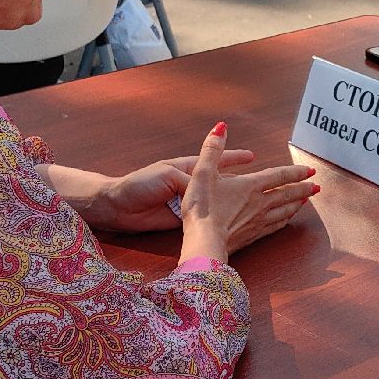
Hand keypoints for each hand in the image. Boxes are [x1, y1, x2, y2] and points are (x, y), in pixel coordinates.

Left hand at [78, 148, 258, 232]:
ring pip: (214, 203)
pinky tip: (231, 222)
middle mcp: (190, 185)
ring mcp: (187, 204)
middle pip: (220, 183)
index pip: (215, 161)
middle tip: (261, 182)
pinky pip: (203, 218)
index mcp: (187, 168)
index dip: (234, 158)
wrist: (118, 207)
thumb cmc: (139, 184)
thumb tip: (209, 193)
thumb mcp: (169, 175)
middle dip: (239, 182)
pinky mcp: (183, 221)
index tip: (253, 156)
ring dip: (230, 203)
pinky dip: (216, 219)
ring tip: (253, 203)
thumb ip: (191, 182)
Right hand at [179, 123, 318, 262]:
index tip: (310, 170)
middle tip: (317, 187)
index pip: (279, 176)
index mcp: (250, 186)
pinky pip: (274, 227)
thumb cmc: (202, 209)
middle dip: (303, 189)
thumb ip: (212, 149)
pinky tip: (286, 221)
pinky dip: (284, 221)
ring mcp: (258, 222)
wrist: (203, 244)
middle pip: (287, 194)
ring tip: (306, 201)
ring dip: (297, 204)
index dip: (296, 172)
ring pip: (284, 211)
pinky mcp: (252, 237)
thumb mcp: (202, 173)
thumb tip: (221, 128)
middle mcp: (259, 204)